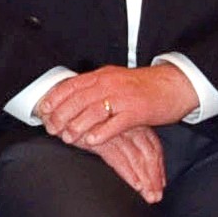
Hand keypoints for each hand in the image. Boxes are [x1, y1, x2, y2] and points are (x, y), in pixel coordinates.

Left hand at [36, 62, 197, 146]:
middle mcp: (110, 84)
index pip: (72, 85)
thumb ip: (95, 87)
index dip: (55, 98)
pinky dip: (102, 132)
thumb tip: (70, 97)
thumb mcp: (115, 80)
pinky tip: (91, 141)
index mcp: (102, 76)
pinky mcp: (138, 111)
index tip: (43, 110)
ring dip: (78, 125)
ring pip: (94, 111)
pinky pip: (116, 123)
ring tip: (67, 137)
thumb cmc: (143, 86)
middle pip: (79, 99)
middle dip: (61, 115)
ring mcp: (124, 97)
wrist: (175, 85)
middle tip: (51, 128)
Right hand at [70, 119, 170, 201]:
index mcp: (128, 122)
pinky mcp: (99, 139)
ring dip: (146, 179)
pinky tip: (135, 185)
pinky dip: (129, 173)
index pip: (151, 145)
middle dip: (154, 177)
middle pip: (148, 153)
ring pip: (136, 158)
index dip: (157, 166)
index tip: (159, 184)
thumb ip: (116, 139)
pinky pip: (119, 159)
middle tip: (156, 196)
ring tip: (150, 196)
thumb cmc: (77, 119)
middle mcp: (124, 126)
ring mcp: (113, 132)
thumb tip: (128, 158)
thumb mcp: (102, 128)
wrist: (56, 108)